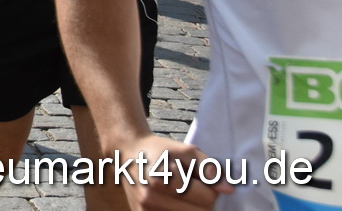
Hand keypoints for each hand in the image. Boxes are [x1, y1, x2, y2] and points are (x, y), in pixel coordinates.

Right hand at [115, 134, 231, 210]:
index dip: (212, 189)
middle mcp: (150, 198)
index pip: (208, 198)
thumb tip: (229, 190)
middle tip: (194, 187)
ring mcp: (145, 210)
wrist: (128, 153)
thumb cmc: (159, 150)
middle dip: (205, 202)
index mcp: (161, 178)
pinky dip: (181, 210)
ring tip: (182, 193)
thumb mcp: (186, 151)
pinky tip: (175, 201)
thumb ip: (209, 169)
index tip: (202, 180)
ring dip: (193, 208)